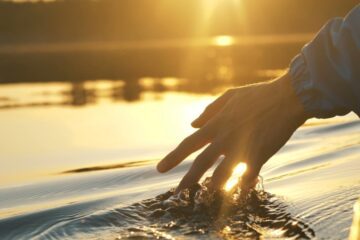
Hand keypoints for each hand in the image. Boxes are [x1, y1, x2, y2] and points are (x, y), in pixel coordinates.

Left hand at [157, 73, 308, 191]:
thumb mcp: (230, 96)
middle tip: (177, 193)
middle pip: (201, 163)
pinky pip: (247, 177)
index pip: (189, 143)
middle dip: (188, 180)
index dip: (173, 157)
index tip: (160, 169)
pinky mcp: (259, 156)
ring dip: (213, 187)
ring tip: (206, 195)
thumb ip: (210, 111)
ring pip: (222, 175)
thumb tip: (193, 125)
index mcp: (217, 124)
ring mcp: (242, 148)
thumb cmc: (258, 95)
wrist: (288, 97)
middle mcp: (225, 138)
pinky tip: (241, 192)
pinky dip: (243, 186)